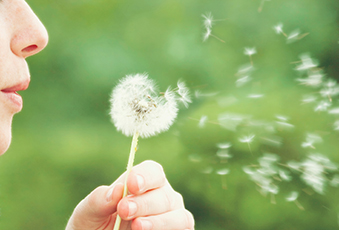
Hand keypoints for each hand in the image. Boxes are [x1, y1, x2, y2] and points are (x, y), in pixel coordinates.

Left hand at [66, 160, 194, 229]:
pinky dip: (168, 229)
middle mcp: (162, 197)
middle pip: (164, 194)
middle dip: (145, 203)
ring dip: (159, 220)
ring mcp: (172, 217)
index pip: (152, 171)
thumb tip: (117, 190)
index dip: (145, 176)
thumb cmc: (93, 226)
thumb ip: (98, 200)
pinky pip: (184, 228)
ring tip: (137, 226)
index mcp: (142, 183)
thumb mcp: (87, 213)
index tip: (131, 185)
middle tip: (124, 210)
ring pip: (178, 215)